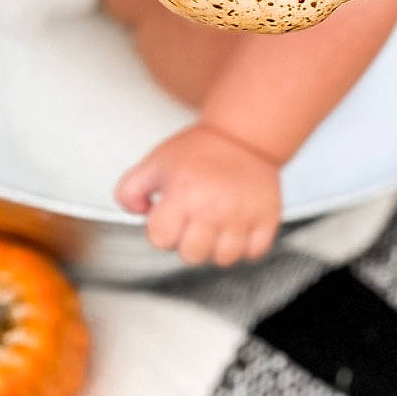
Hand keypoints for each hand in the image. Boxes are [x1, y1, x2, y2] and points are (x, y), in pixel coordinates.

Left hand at [116, 123, 282, 266]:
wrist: (242, 136)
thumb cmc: (200, 150)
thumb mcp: (155, 162)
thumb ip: (130, 189)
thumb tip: (134, 212)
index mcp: (183, 192)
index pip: (161, 239)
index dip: (160, 230)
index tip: (167, 216)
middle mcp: (213, 206)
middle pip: (192, 255)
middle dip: (187, 242)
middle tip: (192, 222)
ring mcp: (242, 214)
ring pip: (224, 259)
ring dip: (216, 247)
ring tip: (215, 226)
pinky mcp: (267, 217)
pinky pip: (254, 253)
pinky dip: (245, 246)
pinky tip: (236, 228)